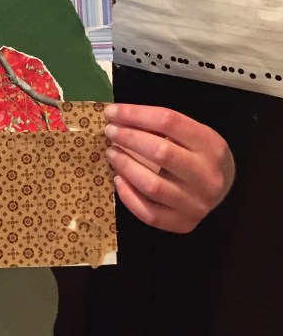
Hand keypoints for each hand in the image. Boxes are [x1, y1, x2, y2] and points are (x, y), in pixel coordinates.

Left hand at [103, 104, 233, 233]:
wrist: (225, 187)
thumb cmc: (199, 153)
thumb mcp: (191, 133)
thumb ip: (162, 126)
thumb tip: (118, 118)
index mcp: (210, 144)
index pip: (169, 121)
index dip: (136, 114)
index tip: (112, 112)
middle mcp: (207, 176)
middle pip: (161, 152)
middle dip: (128, 138)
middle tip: (110, 131)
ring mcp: (197, 203)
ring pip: (153, 185)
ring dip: (125, 166)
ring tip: (112, 153)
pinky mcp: (185, 224)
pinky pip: (150, 214)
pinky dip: (128, 197)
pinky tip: (118, 180)